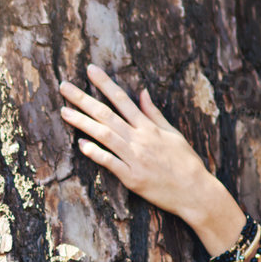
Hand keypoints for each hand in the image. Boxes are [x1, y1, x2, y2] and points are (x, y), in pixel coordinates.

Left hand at [59, 64, 217, 219]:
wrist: (196, 192)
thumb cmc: (186, 163)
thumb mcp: (173, 133)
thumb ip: (154, 113)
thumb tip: (142, 92)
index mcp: (149, 127)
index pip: (122, 99)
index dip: (105, 83)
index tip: (89, 70)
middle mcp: (140, 139)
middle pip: (107, 114)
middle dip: (83, 99)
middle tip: (64, 87)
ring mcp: (135, 158)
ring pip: (104, 135)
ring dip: (82, 122)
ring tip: (64, 111)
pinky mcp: (132, 178)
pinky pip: (111, 163)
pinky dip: (96, 153)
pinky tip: (81, 144)